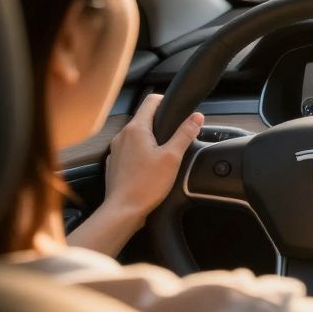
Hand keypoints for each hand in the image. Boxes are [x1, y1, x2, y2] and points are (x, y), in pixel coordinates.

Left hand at [102, 94, 203, 225]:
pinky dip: (141, 153)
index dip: (166, 101)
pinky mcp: (115, 163)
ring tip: (164, 154)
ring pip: (136, 135)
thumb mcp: (173, 157)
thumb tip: (197, 116)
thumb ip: (185, 133)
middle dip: (161, 124)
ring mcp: (116, 150)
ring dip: (150, 140)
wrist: (123, 210)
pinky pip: (130, 150)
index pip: (151, 101)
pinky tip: (150, 167)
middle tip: (176, 137)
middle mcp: (122, 136)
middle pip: (144, 118)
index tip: (177, 110)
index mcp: (136, 129)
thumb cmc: (146, 185)